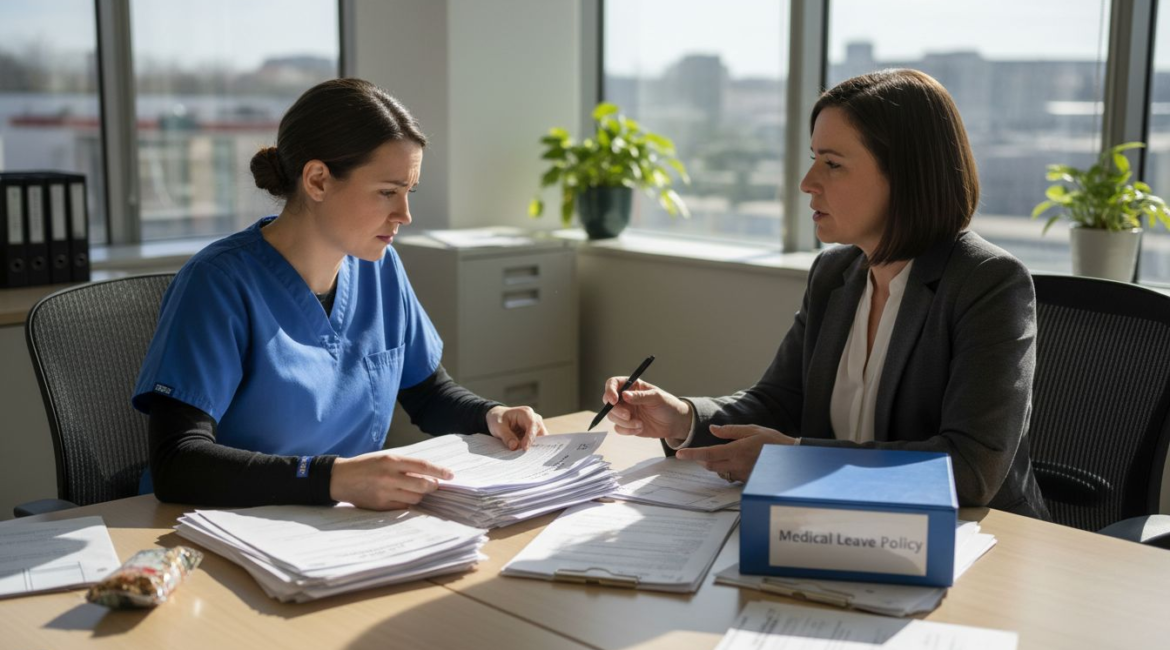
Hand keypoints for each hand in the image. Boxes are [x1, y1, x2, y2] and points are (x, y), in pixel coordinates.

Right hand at [330, 451, 452, 509]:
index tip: (450, 475)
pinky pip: (403, 507)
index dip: (439, 471)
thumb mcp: (384, 458)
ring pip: (415, 498)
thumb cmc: (365, 466)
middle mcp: (389, 477)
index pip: (423, 466)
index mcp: (391, 461)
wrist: (340, 478)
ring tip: (416, 491)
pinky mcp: (381, 506)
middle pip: (423, 485)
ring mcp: (385, 493)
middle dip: (433, 486)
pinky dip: (408, 503)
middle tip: (435, 485)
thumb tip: (429, 474)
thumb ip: (404, 465)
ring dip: (420, 495)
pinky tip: (405, 498)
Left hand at [486, 405, 546, 450]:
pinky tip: (526, 456)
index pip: (532, 425)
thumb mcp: (498, 427)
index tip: (524, 448)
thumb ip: (506, 436)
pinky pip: (537, 443)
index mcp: (526, 413)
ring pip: (541, 439)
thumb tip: (514, 446)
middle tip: (526, 456)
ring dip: (534, 448)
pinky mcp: (534, 434)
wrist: (497, 417)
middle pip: (540, 433)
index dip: (530, 437)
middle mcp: (534, 419)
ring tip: (525, 457)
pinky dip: (532, 449)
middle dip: (535, 444)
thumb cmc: (498, 419)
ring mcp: (535, 427)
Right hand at [601, 376, 690, 444]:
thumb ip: (640, 396)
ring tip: (640, 424)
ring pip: (612, 416)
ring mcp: (625, 411)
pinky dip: (628, 430)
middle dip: (617, 410)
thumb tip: (625, 395)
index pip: (613, 383)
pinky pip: (618, 428)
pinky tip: (641, 428)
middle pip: (609, 402)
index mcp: (632, 386)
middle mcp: (625, 398)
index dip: (610, 391)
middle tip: (628, 415)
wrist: (674, 423)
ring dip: (625, 422)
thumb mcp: (656, 397)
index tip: (613, 400)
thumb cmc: (667, 405)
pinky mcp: (627, 424)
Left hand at [675, 424, 796, 482]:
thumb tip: (713, 429)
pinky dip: (727, 468)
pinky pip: (730, 475)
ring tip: (721, 454)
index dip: (692, 454)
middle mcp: (737, 465)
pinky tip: (736, 460)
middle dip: (701, 459)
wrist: (792, 458)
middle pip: (710, 465)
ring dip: (715, 464)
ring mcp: (742, 475)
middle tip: (700, 452)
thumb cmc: (773, 442)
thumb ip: (731, 430)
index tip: (679, 454)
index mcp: (737, 451)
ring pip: (719, 471)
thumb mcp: (752, 430)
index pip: (708, 454)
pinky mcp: (746, 481)